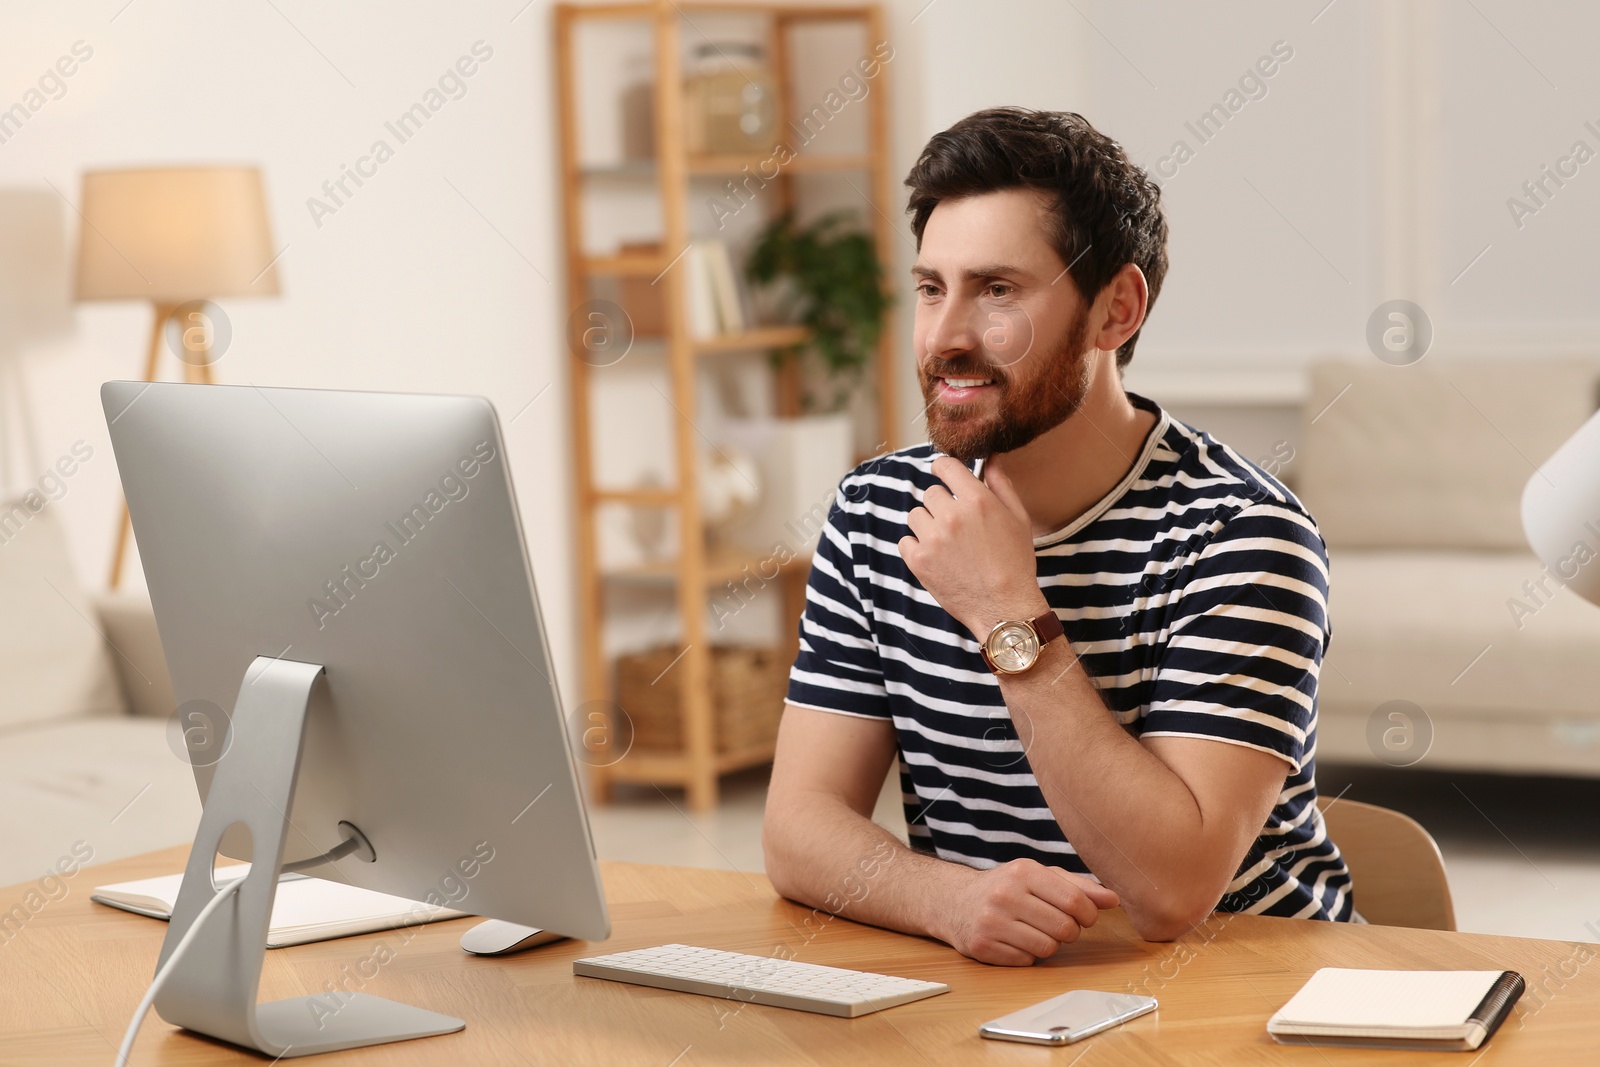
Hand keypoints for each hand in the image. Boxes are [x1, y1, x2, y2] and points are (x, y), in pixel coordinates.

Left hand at [898, 456, 1046, 637]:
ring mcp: (932, 539)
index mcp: (976, 500)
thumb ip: (1000, 484)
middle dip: (942, 504)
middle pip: (930, 493)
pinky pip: (905, 541)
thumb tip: (990, 457)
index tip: (946, 477)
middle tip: (958, 526)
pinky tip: (938, 558)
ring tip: (948, 544)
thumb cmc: (1015, 562)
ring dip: (928, 525)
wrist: (1004, 607)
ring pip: (916, 516)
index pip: (945, 466)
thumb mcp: (1018, 518)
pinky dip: (918, 547)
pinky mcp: (918, 561)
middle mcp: (951, 516)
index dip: (944, 469)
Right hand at [936, 858, 1119, 965]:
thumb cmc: (1006, 887)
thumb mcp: (1039, 876)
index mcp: (1023, 871)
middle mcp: (1005, 894)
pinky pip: (1026, 961)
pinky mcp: (982, 946)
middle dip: (1069, 931)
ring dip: (1049, 944)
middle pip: (1065, 928)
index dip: (1088, 914)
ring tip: (1035, 931)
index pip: (1075, 901)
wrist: (954, 901)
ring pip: (1048, 948)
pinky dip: (1028, 955)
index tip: (1084, 916)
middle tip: (1057, 924)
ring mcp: (991, 922)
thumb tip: (1113, 900)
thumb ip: (1078, 886)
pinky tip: (1016, 940)